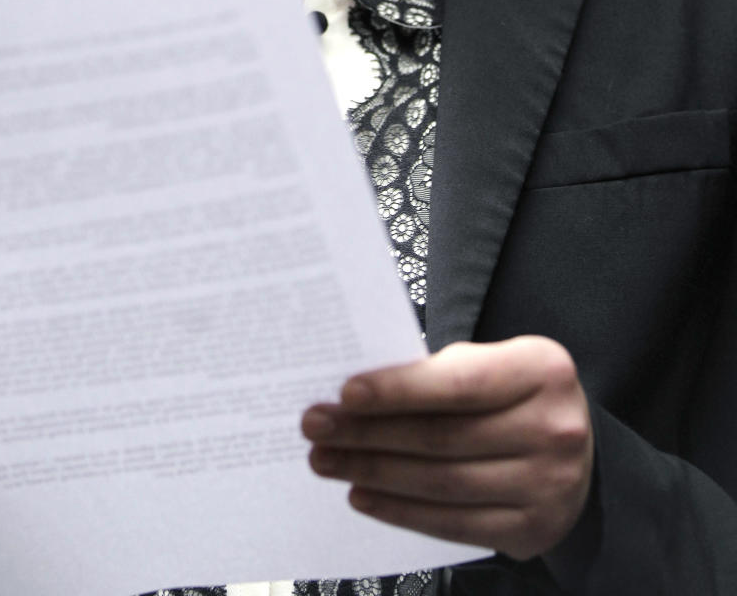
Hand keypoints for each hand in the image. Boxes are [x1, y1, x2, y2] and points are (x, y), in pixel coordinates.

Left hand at [301, 336, 593, 560]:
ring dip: (374, 473)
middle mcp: (554, 429)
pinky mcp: (533, 531)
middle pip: (442, 436)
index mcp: (544, 369)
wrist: (578, 453)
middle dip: (368, 433)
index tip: (346, 393)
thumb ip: (442, 374)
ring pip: (441, 483)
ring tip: (328, 461)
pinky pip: (452, 524)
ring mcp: (549, 487)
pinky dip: (401, 511)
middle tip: (316, 427)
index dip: (398, 389)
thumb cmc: (516, 396)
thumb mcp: (496, 364)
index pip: (459, 383)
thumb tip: (358, 396)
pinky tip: (364, 496)